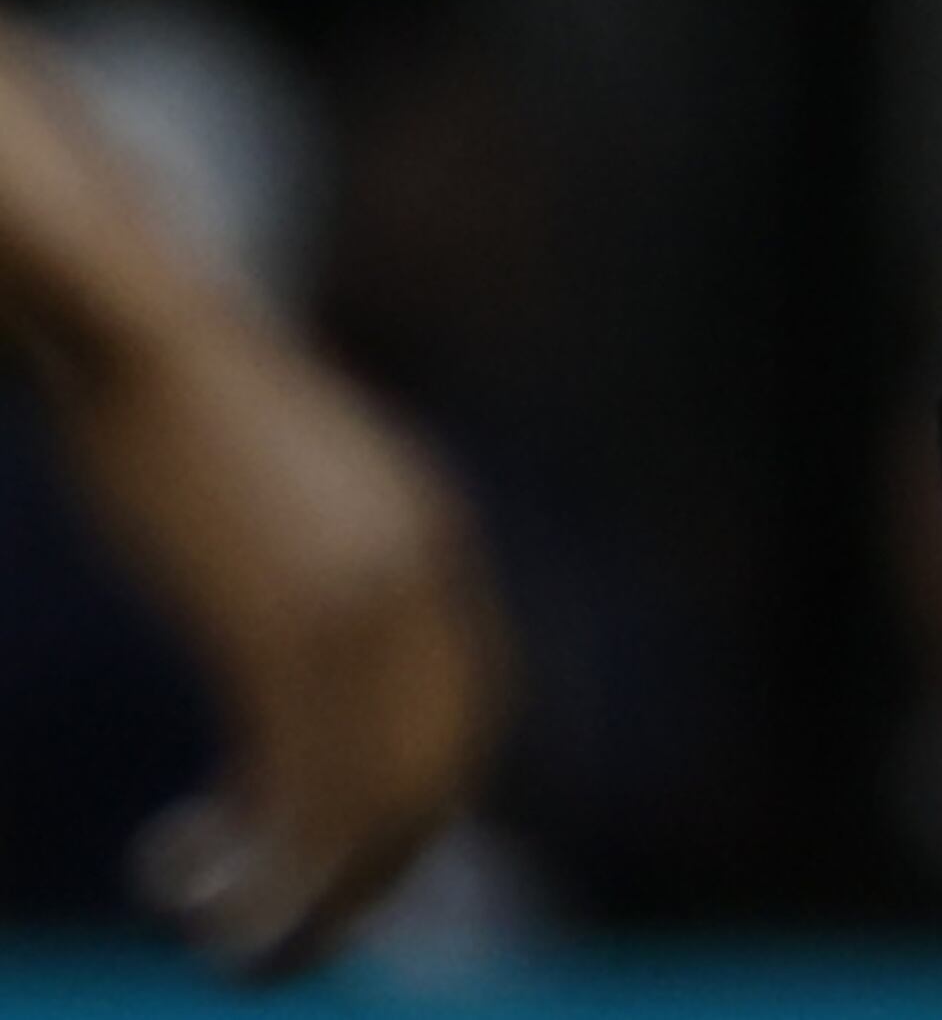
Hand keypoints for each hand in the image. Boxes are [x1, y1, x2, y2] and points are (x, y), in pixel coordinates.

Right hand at [57, 311, 508, 973]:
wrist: (140, 330)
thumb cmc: (188, 415)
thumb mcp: (292, 498)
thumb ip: (333, 567)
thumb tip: (321, 658)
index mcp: (431, 540)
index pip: (471, 713)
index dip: (417, 806)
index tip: (336, 860)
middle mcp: (422, 574)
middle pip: (437, 775)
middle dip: (368, 877)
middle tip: (274, 934)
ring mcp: (359, 600)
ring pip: (369, 809)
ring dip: (304, 900)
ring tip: (226, 941)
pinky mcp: (281, 628)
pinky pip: (297, 796)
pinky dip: (255, 871)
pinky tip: (184, 884)